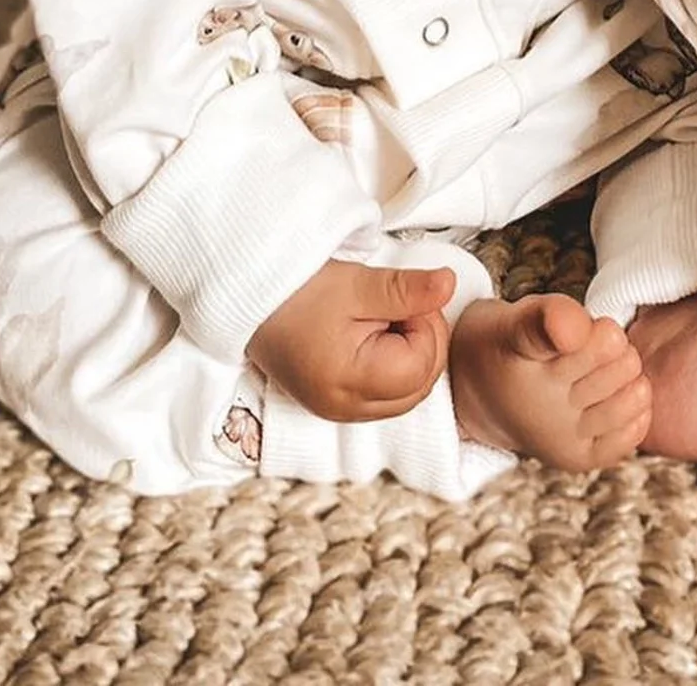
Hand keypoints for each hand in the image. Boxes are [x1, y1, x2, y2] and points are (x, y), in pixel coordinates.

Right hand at [247, 259, 456, 422]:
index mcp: (350, 382)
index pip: (422, 365)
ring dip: (410, 356)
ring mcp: (338, 411)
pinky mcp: (333, 404)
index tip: (405, 297)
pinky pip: (383, 397)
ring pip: (406, 395)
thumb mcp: (358, 285)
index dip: (426, 326)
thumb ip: (408, 290)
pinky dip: (392, 368)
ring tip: (383, 319)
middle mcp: (345, 408)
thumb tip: (450, 286)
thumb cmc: (296, 290)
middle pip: (419, 387)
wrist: (246, 298)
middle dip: (424, 343)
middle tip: (400, 305)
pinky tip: (374, 337)